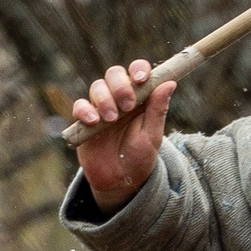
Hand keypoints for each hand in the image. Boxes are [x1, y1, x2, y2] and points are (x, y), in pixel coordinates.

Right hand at [72, 60, 173, 214]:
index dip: (139, 69)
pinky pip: (80, 106)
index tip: (142, 79)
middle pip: (114, 74)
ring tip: (112, 120)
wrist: (120, 181)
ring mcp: (101, 107)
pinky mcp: (85, 121)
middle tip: (127, 105)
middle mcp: (119, 98)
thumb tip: (170, 83)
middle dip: (120, 85)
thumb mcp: (152, 135)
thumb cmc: (139, 157)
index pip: (138, 71)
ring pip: (97, 87)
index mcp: (140, 97)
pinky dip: (85, 110)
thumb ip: (158, 109)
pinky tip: (94, 122)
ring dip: (104, 100)